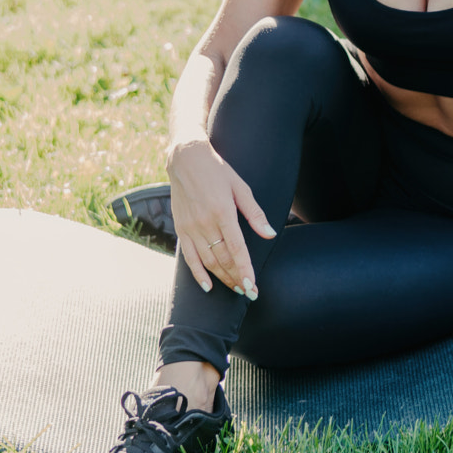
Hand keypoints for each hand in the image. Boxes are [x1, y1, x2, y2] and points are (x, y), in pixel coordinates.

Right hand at [163, 138, 274, 298]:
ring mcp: (191, 227)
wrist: (186, 160)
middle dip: (237, 278)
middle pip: (223, 258)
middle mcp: (205, 222)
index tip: (252, 286)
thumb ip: (255, 214)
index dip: (245, 269)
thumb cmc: (218, 172)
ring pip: (208, 261)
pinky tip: (208, 287)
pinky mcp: (181, 229)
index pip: (236, 248)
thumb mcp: (241, 187)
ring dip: (223, 278)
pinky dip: (198, 274)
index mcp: (223, 211)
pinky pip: (189, 257)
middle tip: (250, 292)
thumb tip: (270, 234)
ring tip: (236, 289)